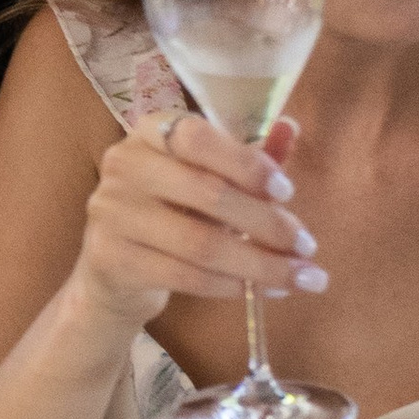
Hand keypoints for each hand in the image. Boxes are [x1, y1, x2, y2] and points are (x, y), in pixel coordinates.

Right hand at [69, 108, 322, 337]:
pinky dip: (228, 285)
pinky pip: (184, 276)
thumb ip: (245, 157)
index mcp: (150, 132)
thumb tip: (290, 127)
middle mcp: (124, 165)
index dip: (245, 163)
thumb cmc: (170, 211)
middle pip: (206, 193)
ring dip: (259, 264)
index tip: (287, 191)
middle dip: (266, 223)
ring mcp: (112, 213)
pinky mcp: (111, 259)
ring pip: (200, 243)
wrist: (113, 269)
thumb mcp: (207, 178)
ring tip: (299, 278)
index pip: (197, 137)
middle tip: (306, 246)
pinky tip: (257, 291)